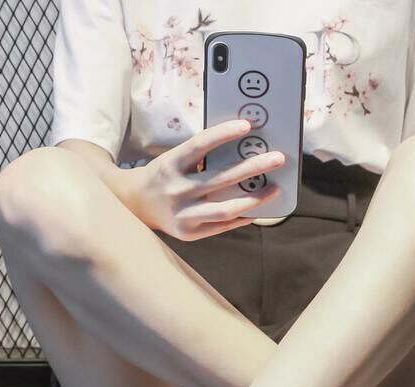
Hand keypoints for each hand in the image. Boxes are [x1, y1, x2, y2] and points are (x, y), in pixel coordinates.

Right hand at [123, 120, 284, 240]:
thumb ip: (201, 156)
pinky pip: (222, 225)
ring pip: (225, 208)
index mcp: (171, 164)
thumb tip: (241, 147)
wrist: (136, 205)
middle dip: (254, 167)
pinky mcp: (190, 232)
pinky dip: (242, 217)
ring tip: (274, 190)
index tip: (247, 126)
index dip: (223, 134)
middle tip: (278, 158)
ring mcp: (183, 214)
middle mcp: (177, 190)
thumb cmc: (164, 176)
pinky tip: (257, 209)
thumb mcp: (174, 160)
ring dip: (254, 199)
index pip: (199, 145)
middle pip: (221, 178)